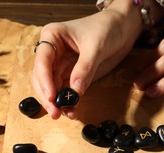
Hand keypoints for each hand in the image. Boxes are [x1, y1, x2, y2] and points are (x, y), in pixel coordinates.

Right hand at [31, 1, 141, 118]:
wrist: (122, 28)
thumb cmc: (107, 28)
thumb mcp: (96, 47)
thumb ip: (85, 69)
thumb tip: (74, 91)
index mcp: (52, 36)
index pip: (42, 61)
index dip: (44, 81)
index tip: (52, 97)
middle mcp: (52, 51)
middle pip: (41, 78)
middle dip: (47, 96)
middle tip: (56, 113)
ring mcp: (61, 64)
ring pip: (52, 88)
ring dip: (57, 103)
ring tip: (68, 114)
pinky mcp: (71, 75)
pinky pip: (65, 91)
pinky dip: (67, 102)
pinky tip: (72, 111)